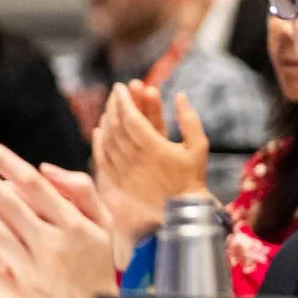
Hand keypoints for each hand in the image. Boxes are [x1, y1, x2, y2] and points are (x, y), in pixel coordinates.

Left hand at [91, 83, 210, 250]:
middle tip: (115, 94)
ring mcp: (125, 171)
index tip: (120, 87)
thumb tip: (180, 95)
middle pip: (116, 126)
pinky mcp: (119, 182)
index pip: (131, 118)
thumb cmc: (192, 177)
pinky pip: (103, 159)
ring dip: (106, 121)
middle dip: (114, 106)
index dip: (124, 101)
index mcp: (154, 148)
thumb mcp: (199, 146)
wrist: (183, 210)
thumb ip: (189, 120)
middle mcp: (136, 159)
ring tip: (109, 109)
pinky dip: (98, 143)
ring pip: (108, 141)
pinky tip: (98, 131)